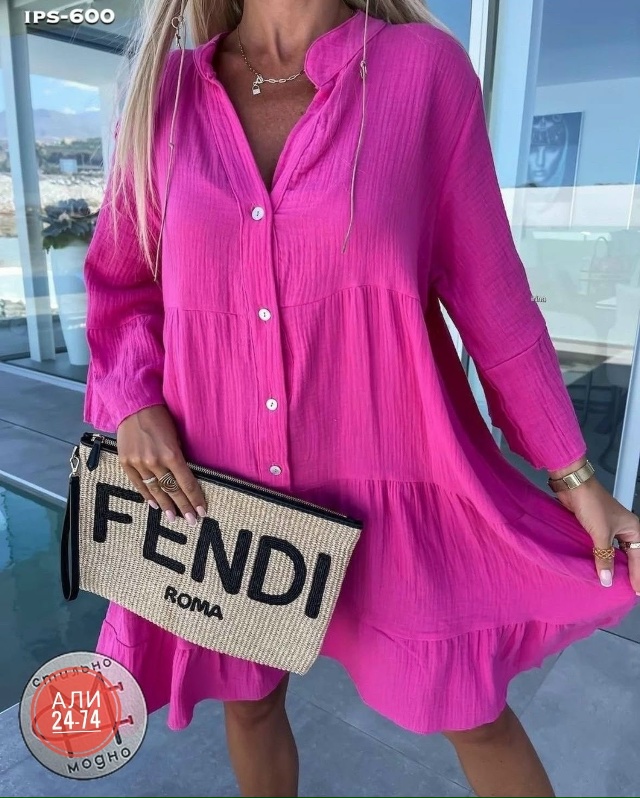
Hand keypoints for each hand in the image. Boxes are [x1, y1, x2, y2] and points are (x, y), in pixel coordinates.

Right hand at [117, 405, 206, 525]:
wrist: (134, 406)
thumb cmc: (160, 417)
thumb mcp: (177, 436)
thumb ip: (178, 457)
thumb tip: (183, 477)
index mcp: (171, 454)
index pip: (186, 483)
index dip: (195, 498)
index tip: (202, 511)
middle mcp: (155, 461)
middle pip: (172, 490)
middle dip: (183, 507)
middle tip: (192, 521)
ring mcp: (139, 463)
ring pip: (155, 490)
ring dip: (166, 506)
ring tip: (173, 518)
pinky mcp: (126, 463)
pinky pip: (138, 484)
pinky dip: (147, 495)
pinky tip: (154, 505)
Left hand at [555, 477, 639, 591]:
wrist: (574, 486)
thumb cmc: (592, 505)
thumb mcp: (601, 534)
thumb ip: (604, 557)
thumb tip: (607, 580)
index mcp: (633, 528)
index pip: (638, 557)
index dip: (637, 574)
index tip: (636, 591)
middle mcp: (624, 529)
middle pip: (630, 554)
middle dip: (628, 571)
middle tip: (627, 589)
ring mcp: (610, 528)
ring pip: (615, 551)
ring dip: (613, 564)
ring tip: (611, 581)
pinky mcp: (595, 527)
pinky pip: (602, 546)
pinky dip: (601, 556)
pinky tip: (597, 566)